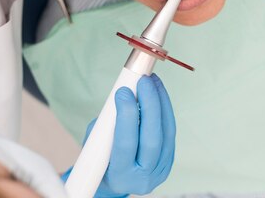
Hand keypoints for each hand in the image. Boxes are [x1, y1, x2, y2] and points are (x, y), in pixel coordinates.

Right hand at [70, 74, 175, 197]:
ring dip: (160, 102)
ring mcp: (160, 171)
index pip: (126, 144)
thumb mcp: (94, 145)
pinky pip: (170, 132)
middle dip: (150, 106)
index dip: (126, 115)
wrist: (116, 182)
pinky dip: (165, 109)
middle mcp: (143, 177)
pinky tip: (158, 93)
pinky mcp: (169, 160)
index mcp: (120, 176)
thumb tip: (122, 97)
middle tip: (143, 81)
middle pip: (152, 139)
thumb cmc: (100, 160)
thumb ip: (106, 125)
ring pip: (166, 133)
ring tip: (152, 81)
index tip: (122, 92)